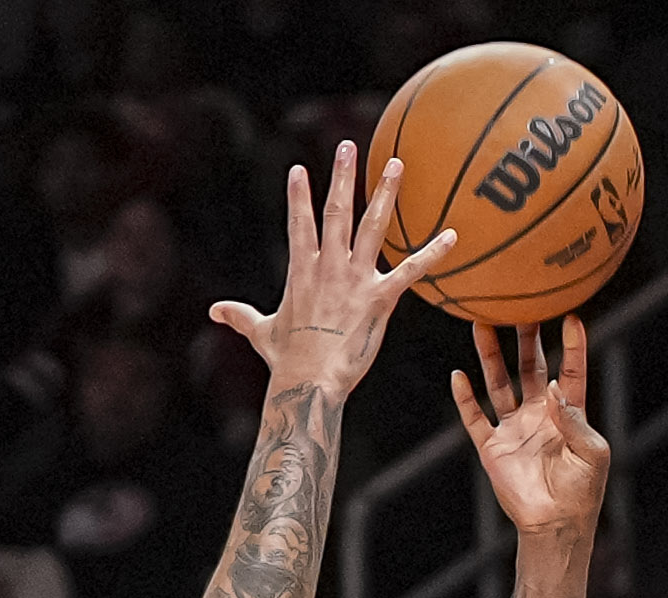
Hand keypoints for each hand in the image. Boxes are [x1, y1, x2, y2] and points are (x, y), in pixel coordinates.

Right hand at [216, 145, 450, 400]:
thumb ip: (240, 316)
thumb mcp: (260, 332)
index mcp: (302, 271)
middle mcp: (329, 266)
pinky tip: (453, 235)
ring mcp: (356, 279)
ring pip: (374, 226)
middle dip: (342, 176)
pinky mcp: (381, 298)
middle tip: (347, 146)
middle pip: (337, 211)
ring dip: (385, 193)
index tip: (299, 170)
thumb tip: (214, 312)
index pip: (299, 224)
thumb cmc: (286, 361)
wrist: (309, 381)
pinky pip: (411, 270)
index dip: (298, 196)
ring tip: (395, 163)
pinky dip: (433, 252)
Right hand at [450, 317, 611, 540]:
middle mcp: (538, 414)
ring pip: (499, 383)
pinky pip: (475, 418)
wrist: (555, 526)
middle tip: (519, 305)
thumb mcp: (592, 452)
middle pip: (529, 366)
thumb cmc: (583, 491)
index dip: (572, 346)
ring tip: (482, 324)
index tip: (571, 316)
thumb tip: (554, 385)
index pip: (570, 370)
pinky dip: (465, 398)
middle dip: (524, 337)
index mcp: (567, 413)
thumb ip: (574, 417)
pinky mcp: (492, 447)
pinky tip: (459, 376)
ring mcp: (513, 428)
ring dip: (491, 355)